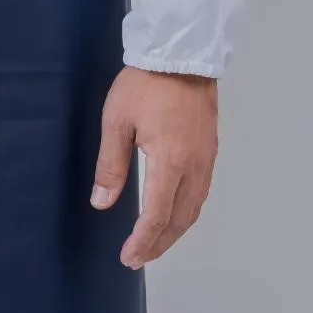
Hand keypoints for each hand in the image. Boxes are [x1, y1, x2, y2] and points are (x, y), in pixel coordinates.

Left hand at [90, 68, 218, 267]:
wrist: (182, 54)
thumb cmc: (145, 84)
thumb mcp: (117, 122)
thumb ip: (111, 165)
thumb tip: (102, 202)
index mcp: (170, 161)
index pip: (157, 215)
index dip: (143, 240)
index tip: (129, 257)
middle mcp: (194, 166)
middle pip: (180, 219)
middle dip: (159, 243)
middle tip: (138, 259)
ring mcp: (206, 159)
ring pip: (194, 208)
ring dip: (175, 231)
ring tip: (154, 244)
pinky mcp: (210, 150)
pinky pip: (201, 192)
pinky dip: (186, 212)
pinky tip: (173, 215)